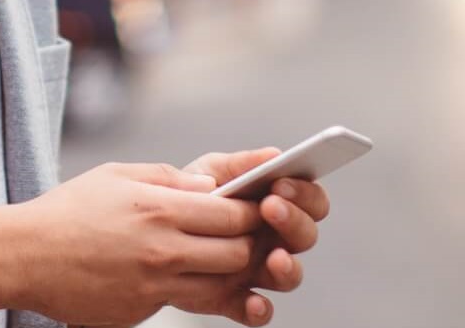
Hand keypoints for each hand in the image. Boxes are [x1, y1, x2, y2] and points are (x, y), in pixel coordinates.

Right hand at [11, 162, 269, 326]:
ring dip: (232, 272)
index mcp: (159, 209)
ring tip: (223, 255)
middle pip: (238, 254)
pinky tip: (188, 273)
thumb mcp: (116, 175)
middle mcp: (164, 250)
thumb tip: (209, 187)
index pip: (233, 214)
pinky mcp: (144, 310)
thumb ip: (168, 177)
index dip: (252, 211)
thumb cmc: (68, 210)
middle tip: (246, 234)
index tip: (254, 206)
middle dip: (251, 243)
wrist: (25, 256)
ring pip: (222, 285)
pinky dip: (198, 289)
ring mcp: (155, 286)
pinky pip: (189, 301)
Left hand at [183, 150, 331, 320]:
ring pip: (289, 275)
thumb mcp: (211, 171)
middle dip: (294, 221)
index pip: (309, 200)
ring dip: (288, 267)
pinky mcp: (235, 297)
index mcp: (274, 205)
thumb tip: (273, 155)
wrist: (154, 227)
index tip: (282, 184)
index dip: (304, 193)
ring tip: (275, 257)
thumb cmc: (191, 195)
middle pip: (305, 235)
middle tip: (271, 207)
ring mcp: (257, 269)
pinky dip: (259, 309)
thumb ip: (241, 164)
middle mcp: (273, 239)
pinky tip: (255, 302)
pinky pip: (256, 310)